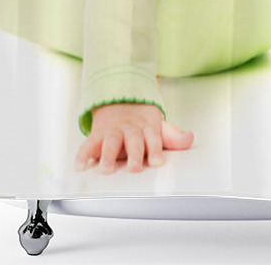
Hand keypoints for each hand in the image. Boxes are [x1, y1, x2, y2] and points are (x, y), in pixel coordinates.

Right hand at [74, 102, 193, 173]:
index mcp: (146, 128)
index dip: (155, 149)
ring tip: (106, 169)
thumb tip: (190, 138)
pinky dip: (82, 155)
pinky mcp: (97, 136)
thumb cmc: (141, 123)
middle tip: (134, 168)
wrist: (120, 101)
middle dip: (133, 154)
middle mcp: (130, 129)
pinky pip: (88, 144)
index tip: (156, 162)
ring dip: (108, 155)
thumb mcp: (159, 127)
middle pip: (133, 141)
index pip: (153, 137)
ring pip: (111, 142)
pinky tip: (80, 166)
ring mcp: (113, 132)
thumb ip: (174, 137)